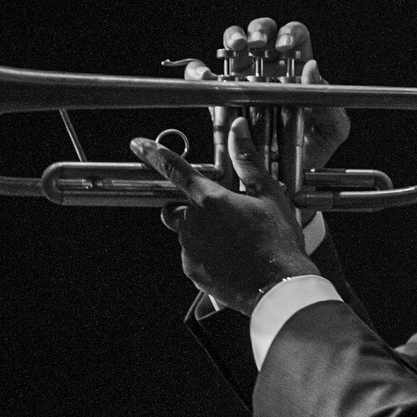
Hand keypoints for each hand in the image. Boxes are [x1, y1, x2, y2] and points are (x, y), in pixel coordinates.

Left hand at [131, 116, 318, 314]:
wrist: (278, 288)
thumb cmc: (277, 241)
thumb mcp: (269, 194)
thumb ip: (248, 160)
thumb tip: (238, 128)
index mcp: (209, 200)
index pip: (175, 169)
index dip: (154, 154)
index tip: (138, 144)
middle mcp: (192, 224)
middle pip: (174, 208)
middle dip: (188, 207)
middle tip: (219, 213)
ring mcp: (190, 250)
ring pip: (186, 234)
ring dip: (202, 232)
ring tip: (234, 240)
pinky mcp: (193, 271)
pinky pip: (193, 256)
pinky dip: (207, 254)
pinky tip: (232, 258)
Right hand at [177, 18, 350, 172]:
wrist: (284, 178)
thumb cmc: (311, 151)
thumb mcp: (331, 131)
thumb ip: (330, 106)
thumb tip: (312, 70)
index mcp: (297, 70)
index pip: (294, 36)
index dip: (290, 34)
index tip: (285, 47)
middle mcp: (269, 68)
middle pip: (262, 31)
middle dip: (259, 30)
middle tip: (258, 44)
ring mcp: (243, 78)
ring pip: (232, 43)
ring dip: (233, 37)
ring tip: (236, 48)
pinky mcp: (219, 95)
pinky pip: (203, 75)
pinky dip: (200, 69)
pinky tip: (207, 75)